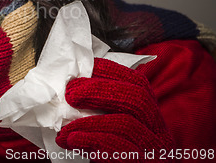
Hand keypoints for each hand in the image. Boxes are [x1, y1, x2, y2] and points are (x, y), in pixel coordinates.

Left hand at [56, 58, 174, 162]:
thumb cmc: (108, 153)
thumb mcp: (107, 126)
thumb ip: (98, 108)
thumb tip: (70, 89)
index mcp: (149, 114)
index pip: (137, 81)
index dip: (108, 71)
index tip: (79, 71)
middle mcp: (158, 129)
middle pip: (136, 97)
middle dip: (97, 90)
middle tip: (69, 94)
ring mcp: (155, 149)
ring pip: (127, 123)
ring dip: (88, 122)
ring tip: (64, 128)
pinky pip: (120, 149)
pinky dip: (92, 140)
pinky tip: (72, 141)